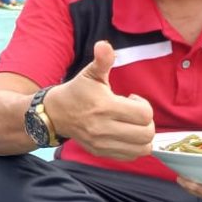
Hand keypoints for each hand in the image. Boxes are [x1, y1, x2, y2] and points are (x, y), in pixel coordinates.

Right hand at [43, 40, 154, 159]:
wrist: (55, 114)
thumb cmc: (77, 92)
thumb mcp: (90, 73)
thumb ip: (102, 60)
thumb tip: (104, 45)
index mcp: (104, 107)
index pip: (144, 114)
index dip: (143, 104)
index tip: (131, 98)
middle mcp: (104, 128)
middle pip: (146, 133)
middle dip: (146, 122)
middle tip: (134, 113)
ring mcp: (102, 143)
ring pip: (142, 148)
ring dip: (143, 136)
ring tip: (131, 125)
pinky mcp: (101, 153)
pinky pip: (131, 156)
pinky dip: (134, 146)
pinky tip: (125, 134)